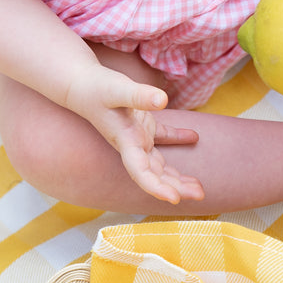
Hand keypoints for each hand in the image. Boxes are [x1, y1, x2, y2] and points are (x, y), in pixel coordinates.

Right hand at [64, 63, 204, 205]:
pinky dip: (178, 138)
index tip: (174, 199)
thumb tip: (163, 100)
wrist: (81, 83)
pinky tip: (194, 137)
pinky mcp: (141, 125)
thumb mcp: (117, 88)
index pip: (140, 172)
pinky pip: (162, 137)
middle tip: (200, 194)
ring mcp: (137, 137)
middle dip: (176, 187)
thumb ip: (139, 95)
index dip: (156, 187)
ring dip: (178, 176)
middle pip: (154, 174)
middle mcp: (132, 145)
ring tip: (198, 186)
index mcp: (125, 141)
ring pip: (160, 164)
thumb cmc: (97, 87)